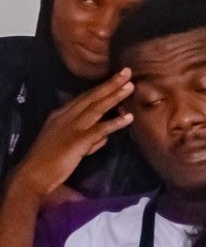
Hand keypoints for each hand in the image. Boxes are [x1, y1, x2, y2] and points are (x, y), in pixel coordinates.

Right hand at [9, 70, 132, 200]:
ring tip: (130, 86)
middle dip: (110, 84)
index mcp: (62, 115)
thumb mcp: (72, 145)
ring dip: (114, 96)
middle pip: (92, 97)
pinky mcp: (77, 141)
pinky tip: (129, 117)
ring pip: (96, 108)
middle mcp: (66, 117)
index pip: (85, 98)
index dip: (101, 87)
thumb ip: (90, 139)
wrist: (34, 174)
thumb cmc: (51, 161)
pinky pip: (100, 130)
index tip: (117, 77)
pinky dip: (115, 122)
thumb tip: (106, 136)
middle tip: (127, 71)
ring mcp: (72, 128)